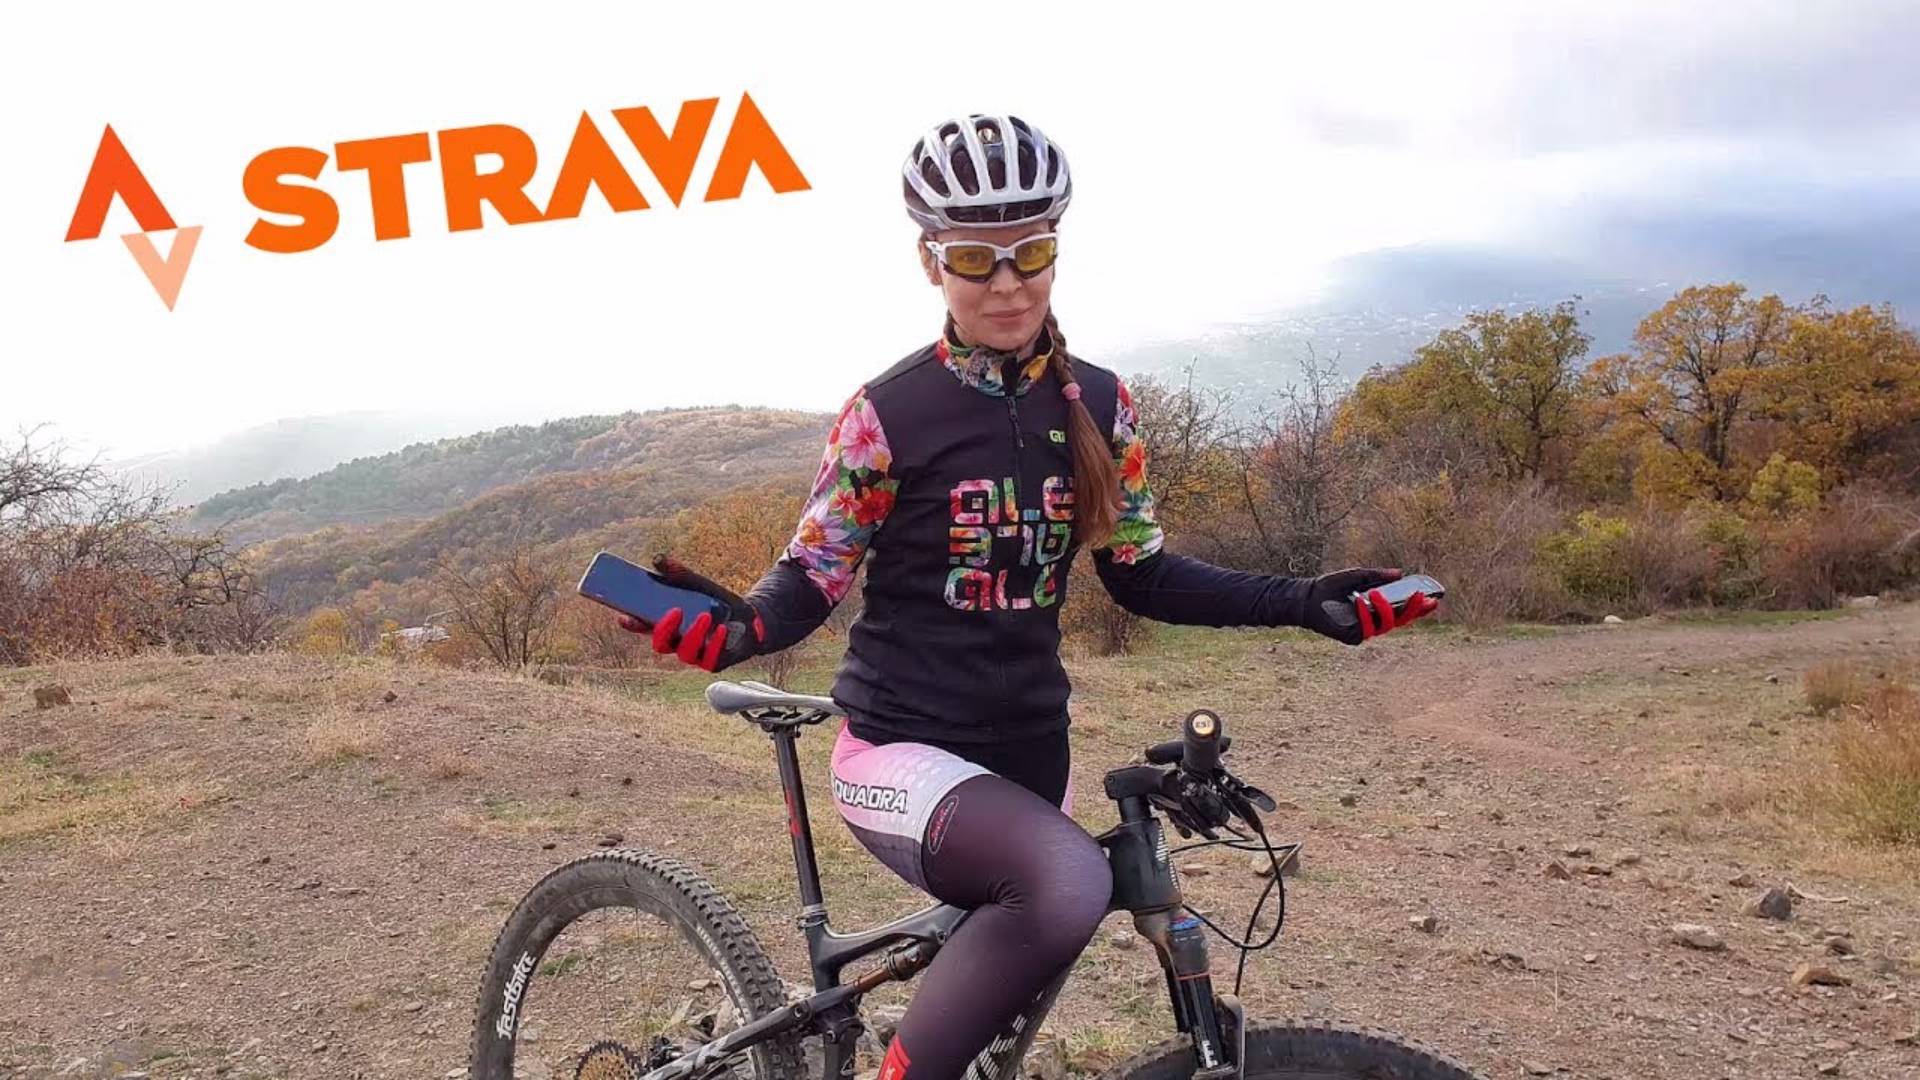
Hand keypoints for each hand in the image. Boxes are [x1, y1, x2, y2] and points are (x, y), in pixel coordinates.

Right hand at [616, 555, 765, 671]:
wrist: (747, 618)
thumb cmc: (716, 602)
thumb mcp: (698, 585)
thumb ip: (679, 574)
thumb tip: (658, 559)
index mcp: (667, 626)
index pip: (643, 628)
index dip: (632, 625)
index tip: (624, 617)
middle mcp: (677, 643)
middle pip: (660, 645)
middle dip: (665, 630)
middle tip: (676, 611)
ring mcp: (694, 655)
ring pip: (685, 653)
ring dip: (694, 635)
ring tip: (706, 616)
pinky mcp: (713, 662)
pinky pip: (710, 659)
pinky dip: (715, 643)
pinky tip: (721, 629)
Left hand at [1301, 567, 1438, 645]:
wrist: (1307, 597)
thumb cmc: (1331, 587)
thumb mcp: (1357, 576)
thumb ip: (1378, 576)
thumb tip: (1400, 573)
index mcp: (1379, 608)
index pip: (1405, 610)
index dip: (1421, 607)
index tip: (1435, 599)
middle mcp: (1376, 621)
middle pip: (1402, 620)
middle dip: (1413, 610)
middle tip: (1419, 596)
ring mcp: (1366, 630)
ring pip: (1387, 625)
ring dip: (1386, 609)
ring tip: (1377, 593)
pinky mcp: (1353, 636)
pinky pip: (1366, 628)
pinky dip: (1365, 614)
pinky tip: (1361, 601)